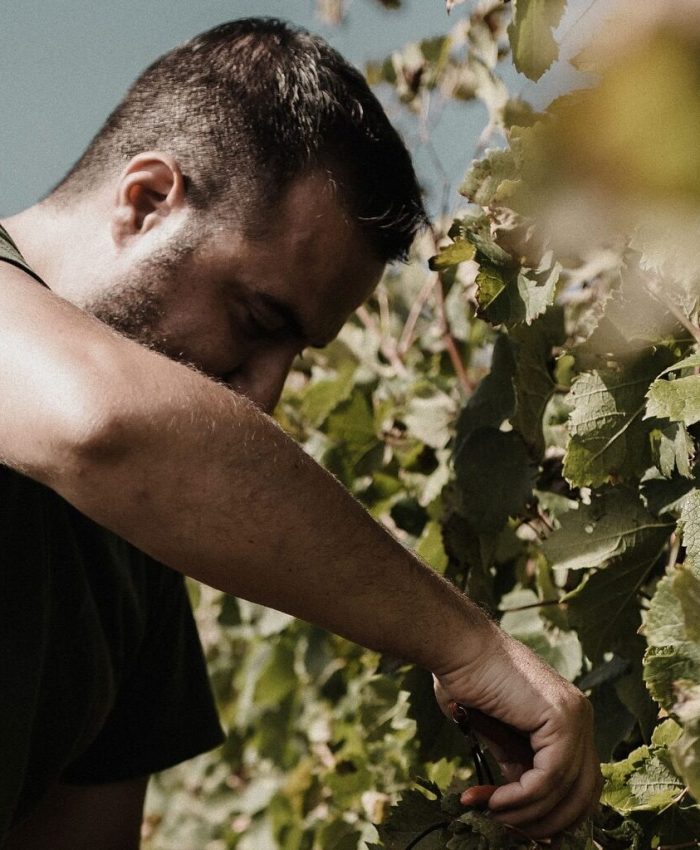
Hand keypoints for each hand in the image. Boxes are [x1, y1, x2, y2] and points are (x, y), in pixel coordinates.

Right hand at [434, 628, 601, 838]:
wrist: (457, 646)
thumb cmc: (466, 679)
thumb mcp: (497, 732)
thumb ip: (515, 760)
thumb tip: (522, 798)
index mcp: (568, 717)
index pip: (580, 782)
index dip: (553, 813)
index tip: (517, 827)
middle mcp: (580, 715)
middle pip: (584, 793)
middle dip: (547, 822)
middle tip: (507, 829)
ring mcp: (576, 715)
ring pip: (566, 791)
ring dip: (526, 814)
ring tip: (491, 813)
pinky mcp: (562, 718)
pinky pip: (549, 778)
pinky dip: (521, 798)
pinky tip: (494, 800)